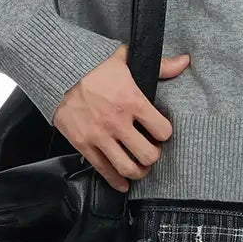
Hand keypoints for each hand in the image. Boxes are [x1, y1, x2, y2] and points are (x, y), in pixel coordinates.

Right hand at [53, 45, 191, 191]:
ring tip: (140, 168)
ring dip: (138, 172)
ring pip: (127, 167)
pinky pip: (103, 169)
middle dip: (153, 156)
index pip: (162, 130)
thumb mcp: (127, 58)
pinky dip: (115, 181)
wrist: (58, 70)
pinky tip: (122, 183)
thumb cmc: (93, 64)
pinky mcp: (83, 144)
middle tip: (151, 152)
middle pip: (148, 155)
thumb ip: (159, 64)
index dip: (165, 133)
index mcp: (132, 100)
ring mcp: (99, 135)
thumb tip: (185, 61)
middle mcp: (117, 122)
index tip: (161, 133)